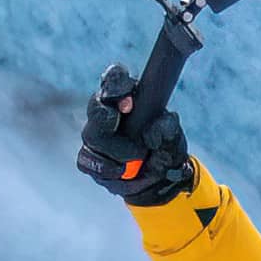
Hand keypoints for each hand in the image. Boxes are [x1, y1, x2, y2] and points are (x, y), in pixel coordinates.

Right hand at [77, 62, 196, 205]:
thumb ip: (168, 130)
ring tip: (137, 156)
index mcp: (127, 98)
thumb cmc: (164, 151)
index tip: (129, 100)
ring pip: (91, 136)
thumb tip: (156, 125)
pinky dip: (106, 168)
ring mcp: (95, 136)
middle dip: (107, 116)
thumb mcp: (173, 140)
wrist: (159, 181)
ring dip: (115, 149)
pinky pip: (86, 160)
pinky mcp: (88, 159)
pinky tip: (122, 171)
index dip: (117, 84)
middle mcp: (106, 113)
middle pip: (96, 106)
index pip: (114, 79)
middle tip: (124, 127)